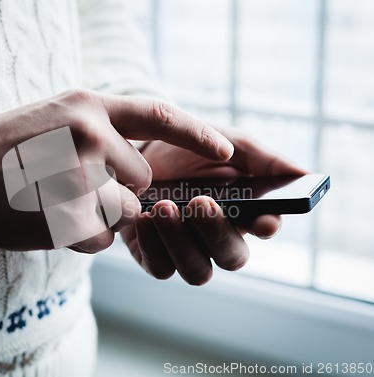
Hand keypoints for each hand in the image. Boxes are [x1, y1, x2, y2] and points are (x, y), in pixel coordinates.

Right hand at [0, 90, 233, 252]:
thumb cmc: (8, 146)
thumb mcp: (57, 115)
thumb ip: (102, 129)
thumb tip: (144, 161)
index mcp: (88, 106)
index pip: (159, 115)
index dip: (197, 133)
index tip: (227, 150)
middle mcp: (89, 134)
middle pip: (142, 177)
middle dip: (121, 188)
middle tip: (77, 183)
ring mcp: (79, 175)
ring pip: (124, 209)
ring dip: (101, 213)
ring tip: (58, 199)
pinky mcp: (69, 216)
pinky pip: (103, 237)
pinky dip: (84, 235)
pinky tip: (51, 218)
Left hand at [121, 128, 306, 284]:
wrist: (137, 150)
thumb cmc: (187, 147)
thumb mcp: (226, 143)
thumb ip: (262, 159)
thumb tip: (303, 173)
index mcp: (242, 211)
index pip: (264, 228)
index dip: (267, 226)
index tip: (264, 219)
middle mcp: (216, 237)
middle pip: (232, 257)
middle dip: (217, 232)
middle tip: (201, 202)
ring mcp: (185, 249)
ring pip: (197, 270)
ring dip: (182, 241)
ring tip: (164, 207)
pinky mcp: (153, 254)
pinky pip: (159, 267)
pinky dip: (153, 244)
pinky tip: (143, 217)